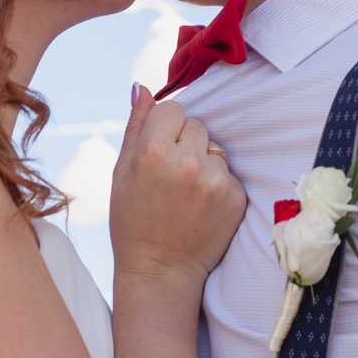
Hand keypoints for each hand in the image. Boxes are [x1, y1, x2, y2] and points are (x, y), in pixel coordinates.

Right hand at [109, 83, 246, 284]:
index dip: (163, 129)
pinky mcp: (236, 197)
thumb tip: (141, 87)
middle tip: (170, 176)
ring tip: (186, 192)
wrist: (160, 270)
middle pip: (196, 125)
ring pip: (214, 148)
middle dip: (184, 143)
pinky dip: (217, 184)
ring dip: (203, 162)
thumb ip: (135, 125)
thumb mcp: (121, 172)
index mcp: (153, 151)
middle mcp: (187, 162)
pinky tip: (201, 206)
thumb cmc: (132, 220)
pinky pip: (228, 173)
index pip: (172, 108)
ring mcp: (215, 180)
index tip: (157, 152)